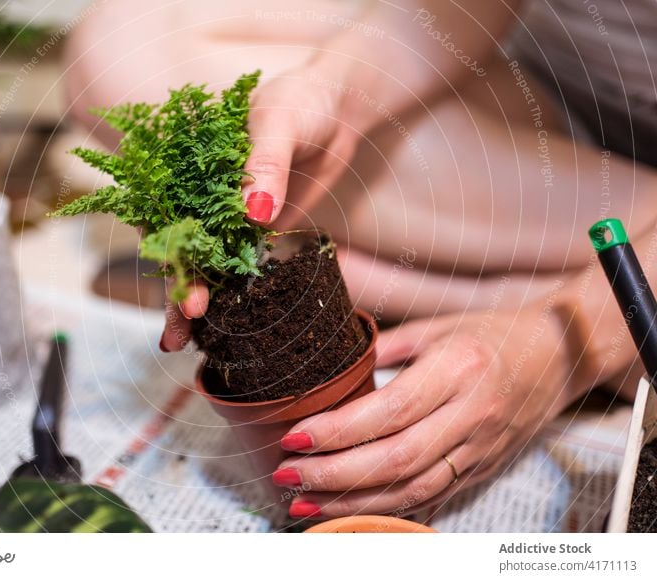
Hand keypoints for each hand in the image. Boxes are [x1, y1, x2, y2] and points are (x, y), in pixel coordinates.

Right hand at [161, 60, 378, 350]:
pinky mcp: (255, 228)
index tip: (185, 292)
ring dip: (195, 300)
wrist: (341, 108)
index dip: (171, 256)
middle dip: (176, 291)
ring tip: (181, 343)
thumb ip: (264, 163)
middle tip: (177, 335)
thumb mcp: (281, 120)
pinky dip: (227, 292)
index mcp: (190, 162)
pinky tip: (220, 323)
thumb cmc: (303, 100)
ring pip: (204, 262)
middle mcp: (202, 192)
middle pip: (180, 247)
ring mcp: (228, 214)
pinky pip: (236, 263)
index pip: (168, 214)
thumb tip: (254, 212)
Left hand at [271, 303, 571, 519]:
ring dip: (354, 503)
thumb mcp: (436, 326)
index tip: (295, 438)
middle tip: (288, 475)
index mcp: (457, 369)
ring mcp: (481, 446)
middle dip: (335, 474)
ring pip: (412, 488)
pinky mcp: (483, 467)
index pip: (389, 411)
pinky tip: (350, 510)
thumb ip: (384, 347)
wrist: (557, 355)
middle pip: (397, 459)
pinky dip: (387, 508)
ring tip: (305, 504)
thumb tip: (330, 369)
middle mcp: (471, 413)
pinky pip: (431, 495)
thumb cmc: (490, 332)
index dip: (338, 432)